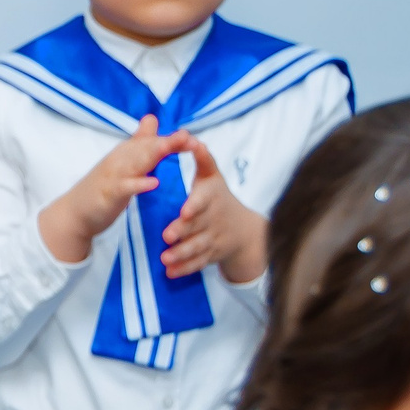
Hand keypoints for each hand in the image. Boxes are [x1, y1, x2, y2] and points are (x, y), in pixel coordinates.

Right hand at [37, 115, 193, 265]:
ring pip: (135, 163)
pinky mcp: (108, 194)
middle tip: (186, 135)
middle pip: (145, 148)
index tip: (191, 136)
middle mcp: (119, 160)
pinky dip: (139, 184)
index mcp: (126, 153)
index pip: (151, 142)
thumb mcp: (123, 162)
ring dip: (152, 155)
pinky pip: (125, 187)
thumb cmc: (103, 186)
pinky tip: (154, 183)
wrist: (75, 212)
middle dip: (166, 142)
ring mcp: (113, 176)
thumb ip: (139, 142)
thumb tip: (151, 118)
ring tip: (169, 148)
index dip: (171, 140)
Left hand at [160, 138, 266, 282]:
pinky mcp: (209, 255)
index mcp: (212, 198)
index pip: (204, 202)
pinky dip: (184, 269)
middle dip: (183, 232)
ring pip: (197, 248)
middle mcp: (213, 220)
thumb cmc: (220, 196)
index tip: (184, 210)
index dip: (195, 206)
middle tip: (167, 236)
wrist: (244, 230)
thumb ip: (202, 158)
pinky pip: (198, 264)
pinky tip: (169, 272)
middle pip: (198, 226)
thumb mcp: (213, 176)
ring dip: (181, 254)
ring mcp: (213, 239)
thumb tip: (191, 137)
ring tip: (165, 258)